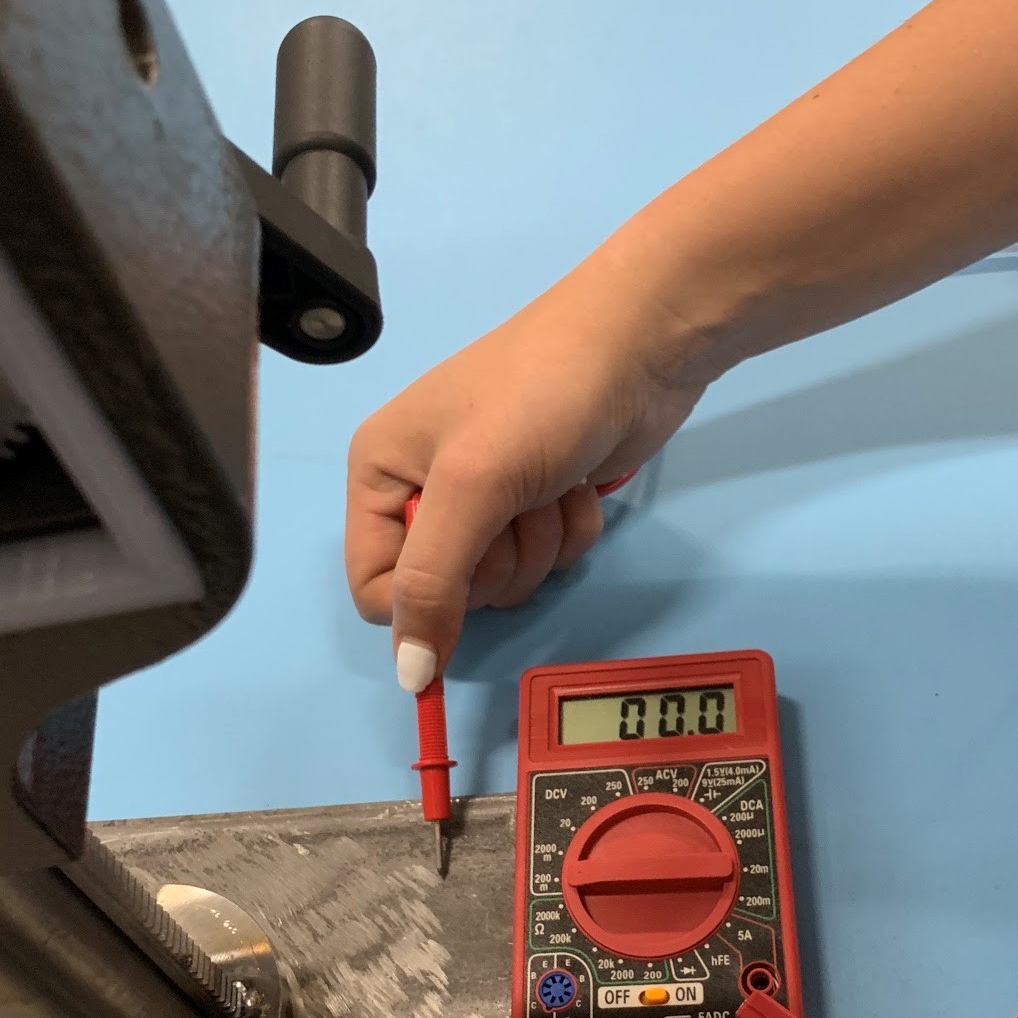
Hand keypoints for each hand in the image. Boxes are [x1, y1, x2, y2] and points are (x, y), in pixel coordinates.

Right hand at [345, 248, 700, 688]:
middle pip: (446, 593)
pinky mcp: (538, 501)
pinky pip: (545, 561)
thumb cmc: (542, 395)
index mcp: (379, 474)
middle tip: (517, 506)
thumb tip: (410, 675)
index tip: (470, 565)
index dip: (424, 598)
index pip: (376, 589)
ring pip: (502, 581)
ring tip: (550, 483)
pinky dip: (568, 531)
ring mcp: (485, 497)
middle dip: (495, 559)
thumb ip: (432, 582)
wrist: (641, 341)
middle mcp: (422, 488)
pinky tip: (576, 483)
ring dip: (538, 544)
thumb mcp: (472, 486)